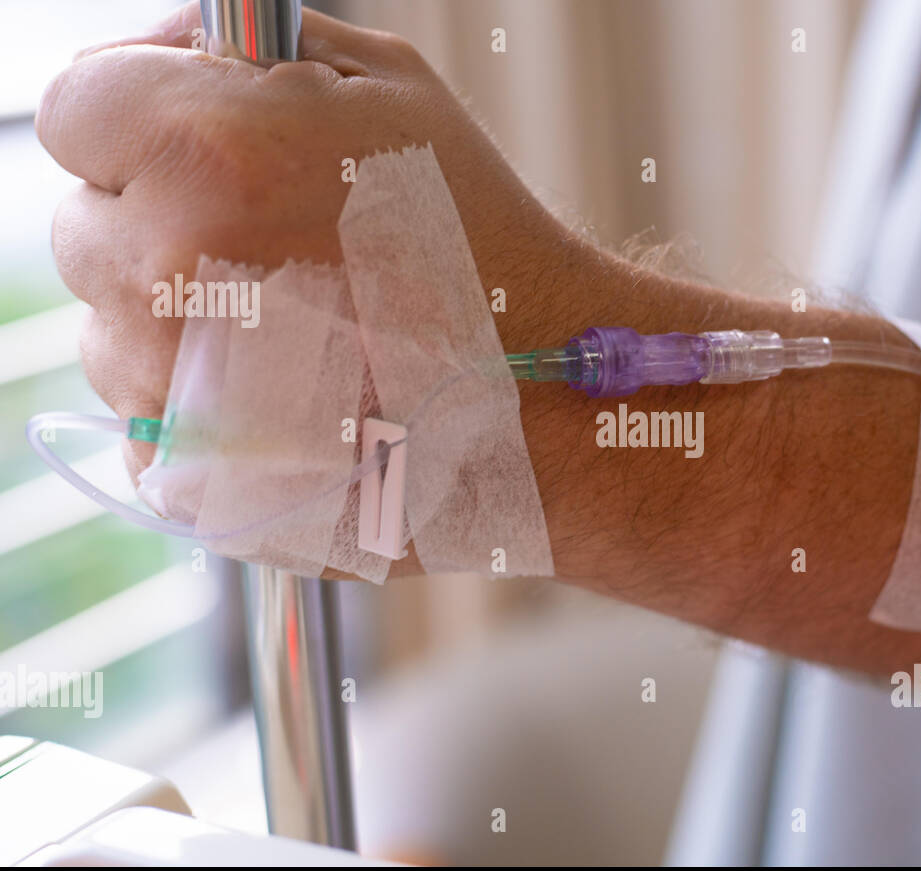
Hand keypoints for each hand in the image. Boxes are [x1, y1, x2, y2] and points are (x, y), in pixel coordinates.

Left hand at [37, 1, 579, 481]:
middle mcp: (168, 266)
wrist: (544, 398)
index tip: (200, 151)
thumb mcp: (387, 85)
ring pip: (109, 328)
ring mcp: (169, 384)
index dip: (138, 123)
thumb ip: (252, 48)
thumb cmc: (480, 238)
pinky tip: (287, 393)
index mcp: (211, 150)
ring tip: (298, 330)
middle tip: (275, 248)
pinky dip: (195, 403)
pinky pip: (139, 413)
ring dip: (175, 320)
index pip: (75, 107)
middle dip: (161, 224)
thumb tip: (161, 57)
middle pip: (84, 223)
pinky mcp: (185, 471)